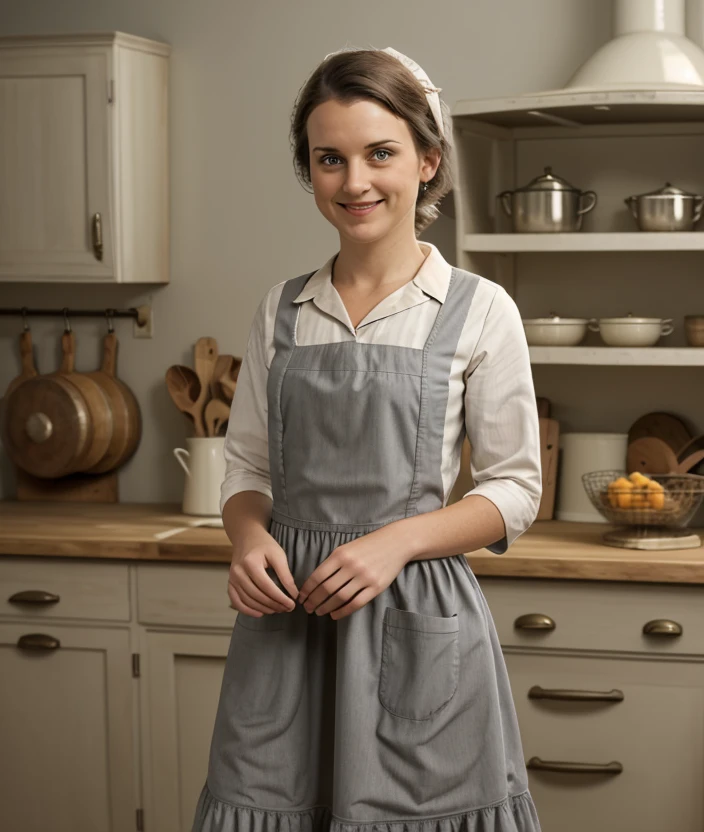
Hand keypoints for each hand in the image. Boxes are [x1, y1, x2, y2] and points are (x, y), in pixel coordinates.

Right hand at [228, 531, 297, 616]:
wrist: (246, 536)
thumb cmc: (264, 544)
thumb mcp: (278, 554)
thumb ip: (285, 574)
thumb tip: (293, 594)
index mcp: (250, 563)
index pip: (267, 586)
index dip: (280, 598)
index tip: (292, 604)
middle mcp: (238, 572)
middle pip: (257, 595)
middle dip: (274, 605)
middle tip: (287, 609)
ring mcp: (232, 578)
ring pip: (247, 600)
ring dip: (263, 609)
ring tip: (277, 610)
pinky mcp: (230, 582)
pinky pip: (236, 601)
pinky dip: (247, 610)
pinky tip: (259, 613)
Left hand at [297, 525, 411, 619]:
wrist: (396, 542)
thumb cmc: (368, 545)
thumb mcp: (347, 547)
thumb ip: (333, 562)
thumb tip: (315, 581)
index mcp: (341, 554)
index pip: (318, 575)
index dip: (307, 589)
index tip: (301, 597)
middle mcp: (352, 566)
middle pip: (326, 589)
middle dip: (314, 600)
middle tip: (307, 608)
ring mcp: (365, 577)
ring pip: (340, 598)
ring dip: (326, 607)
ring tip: (319, 612)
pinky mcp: (376, 587)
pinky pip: (356, 603)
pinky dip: (343, 611)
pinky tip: (335, 614)